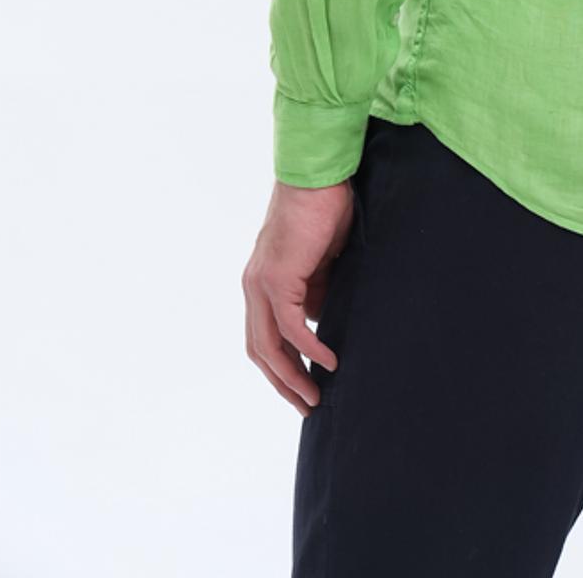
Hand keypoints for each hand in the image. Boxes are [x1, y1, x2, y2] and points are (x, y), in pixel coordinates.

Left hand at [243, 178, 353, 415]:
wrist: (318, 176)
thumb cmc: (324, 208)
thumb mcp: (323, 261)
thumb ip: (317, 290)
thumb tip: (321, 320)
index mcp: (262, 283)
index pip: (265, 336)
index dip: (282, 366)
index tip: (304, 387)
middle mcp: (254, 287)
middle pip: (260, 350)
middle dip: (283, 383)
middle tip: (307, 406)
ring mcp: (261, 284)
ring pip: (269, 345)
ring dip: (292, 376)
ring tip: (315, 397)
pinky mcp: (278, 278)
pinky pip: (290, 326)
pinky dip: (309, 348)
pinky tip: (327, 362)